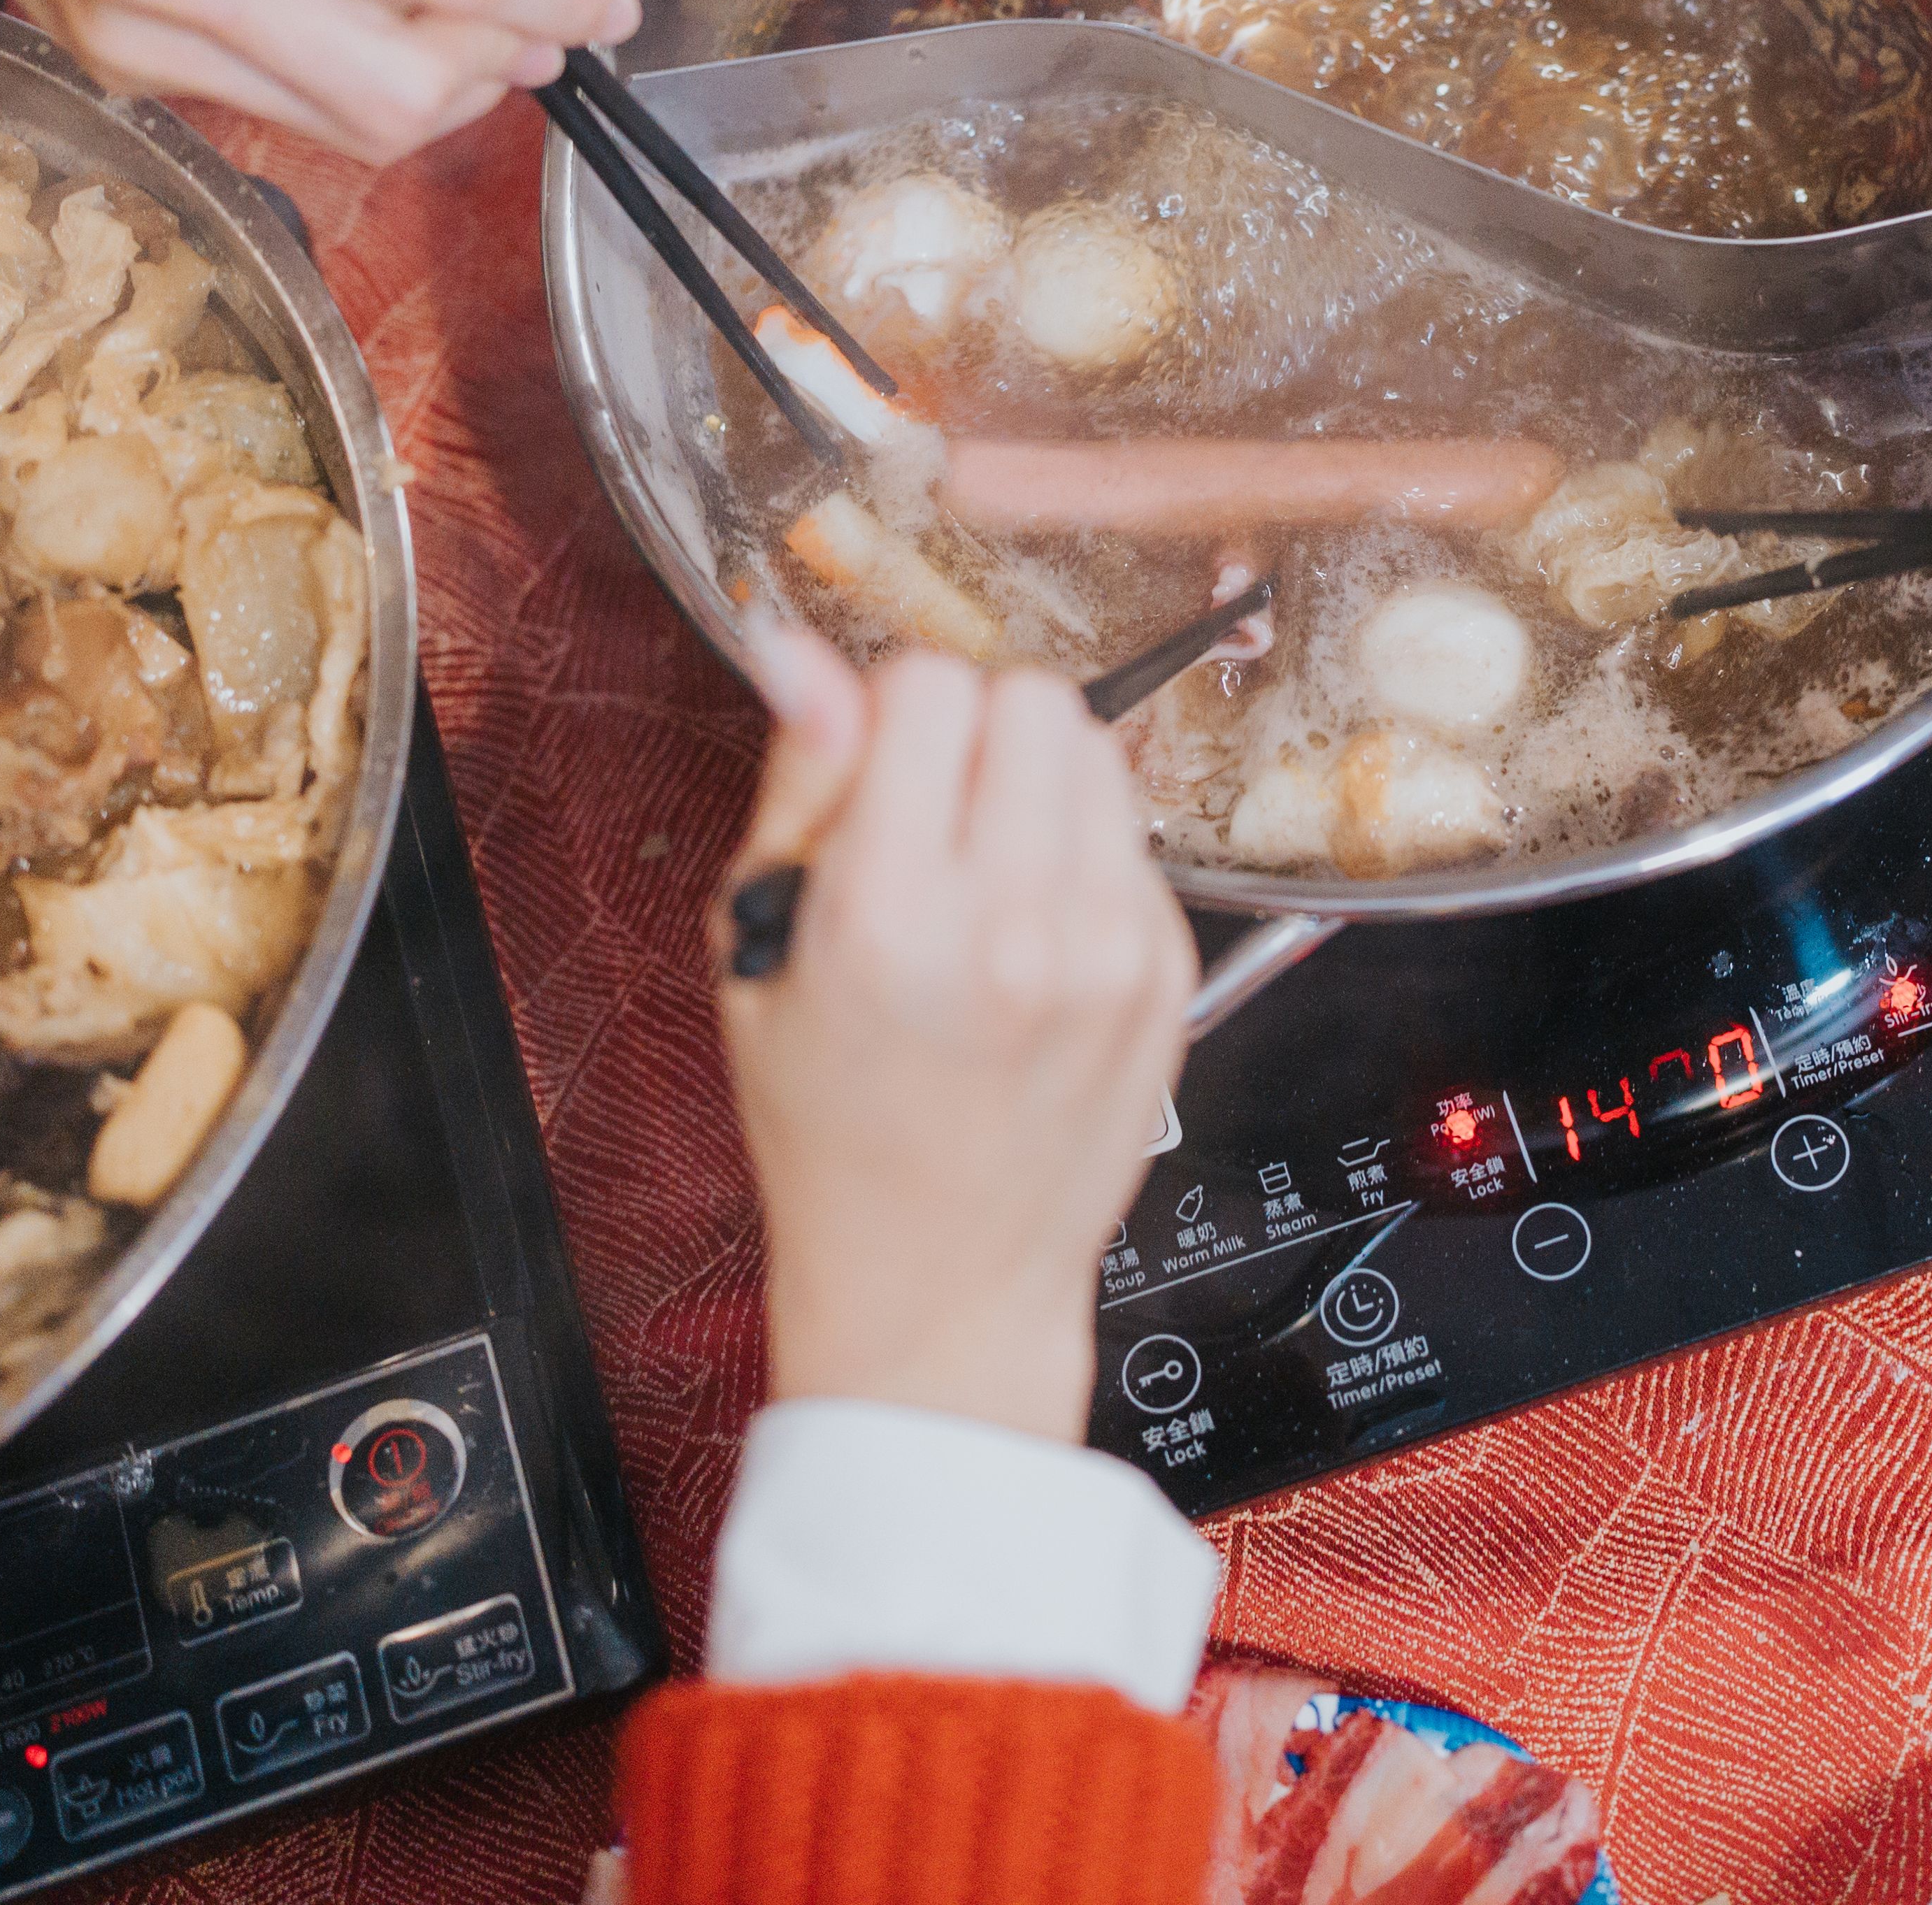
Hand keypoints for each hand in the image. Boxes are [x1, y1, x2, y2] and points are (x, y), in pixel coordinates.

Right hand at [0, 0, 675, 159]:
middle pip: (411, 86)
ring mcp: (125, 22)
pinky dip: (351, 66)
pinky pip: (276, 104)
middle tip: (561, 3)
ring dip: (445, 75)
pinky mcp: (107, 57)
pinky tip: (368, 1)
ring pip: (350, 123)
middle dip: (513, 53)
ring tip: (478, 4)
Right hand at [721, 631, 1196, 1438]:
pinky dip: (1085, 852)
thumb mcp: (763, 954)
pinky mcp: (1168, 969)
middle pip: (1033, 697)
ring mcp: (1108, 948)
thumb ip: (797, 788)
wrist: (943, 1277)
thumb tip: (803, 654)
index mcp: (889, 918)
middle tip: (934, 808)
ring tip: (985, 865)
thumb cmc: (836, 1130)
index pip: (926, 687)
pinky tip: (1034, 924)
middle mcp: (1012, 924)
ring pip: (1098, 751)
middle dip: (976, 729)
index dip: (890, 709)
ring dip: (1039, 778)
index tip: (875, 763)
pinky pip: (1134, 834)